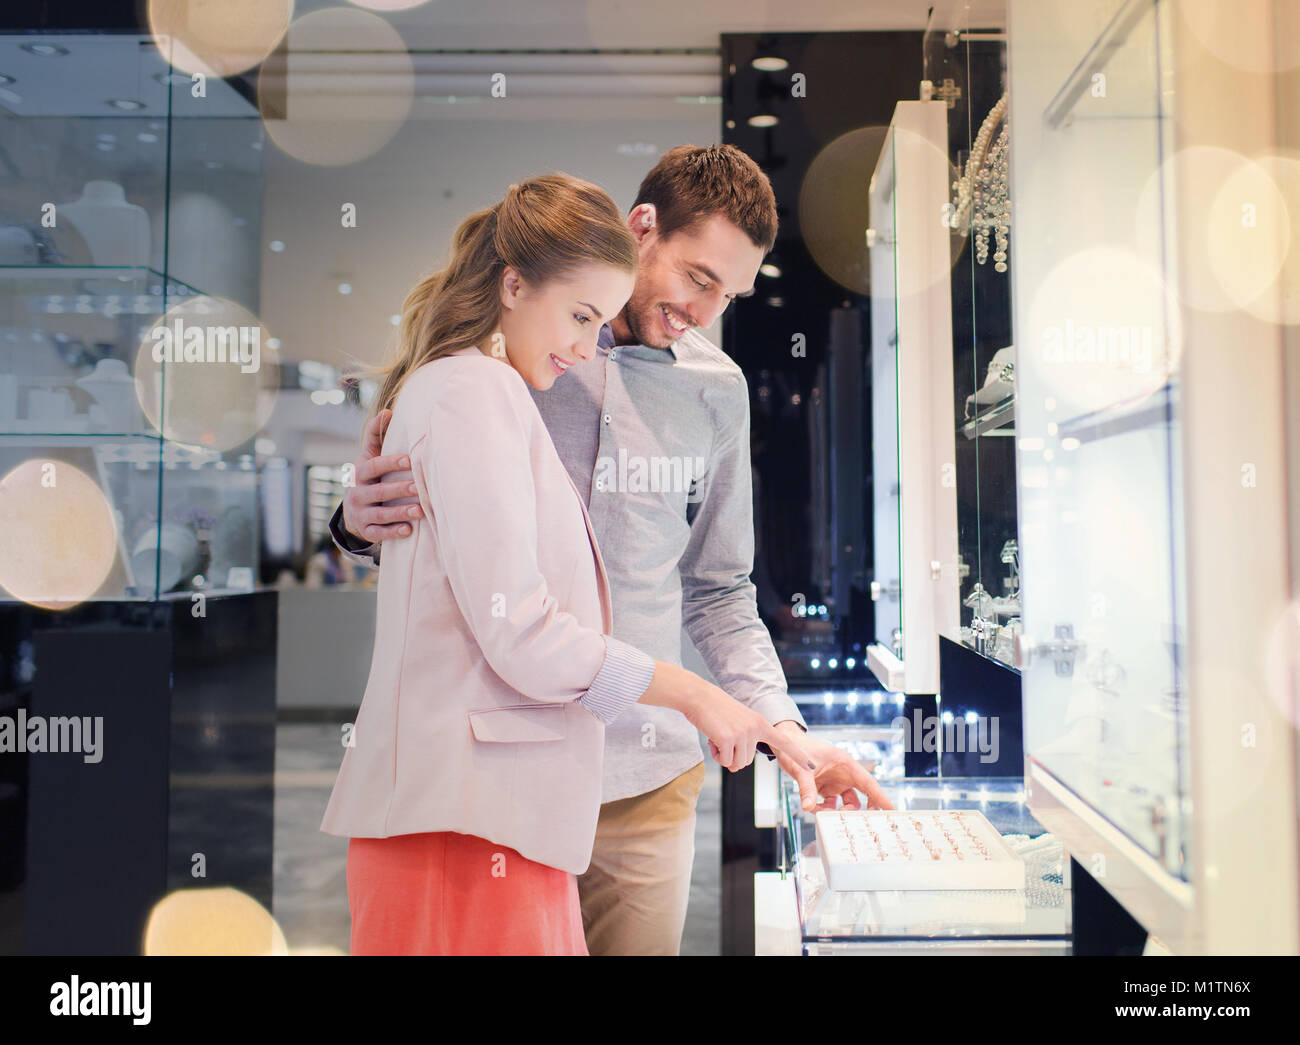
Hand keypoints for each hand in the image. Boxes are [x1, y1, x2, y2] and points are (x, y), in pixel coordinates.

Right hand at [341, 408, 423, 544]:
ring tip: (420, 511)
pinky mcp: (365, 530)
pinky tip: (409, 530)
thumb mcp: (369, 458)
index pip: (374, 465)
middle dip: (399, 489)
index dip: (390, 463)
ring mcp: (360, 513)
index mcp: (360, 472)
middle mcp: (357, 493)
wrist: (353, 512)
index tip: (410, 460)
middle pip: (379, 491)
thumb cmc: (370, 479)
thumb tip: (387, 411)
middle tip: (419, 487)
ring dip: (400, 512)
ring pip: (380, 514)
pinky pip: (379, 533)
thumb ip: (375, 436)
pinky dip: (393, 532)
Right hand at [686, 688, 819, 811]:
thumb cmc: (715, 710)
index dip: (798, 755)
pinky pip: (725, 761)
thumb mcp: (739, 721)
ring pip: (737, 763)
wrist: (699, 697)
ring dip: (724, 756)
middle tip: (723, 738)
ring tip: (717, 737)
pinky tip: (712, 740)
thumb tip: (738, 766)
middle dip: (733, 756)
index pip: (784, 741)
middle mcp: (755, 728)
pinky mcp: (728, 739)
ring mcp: (743, 734)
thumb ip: (745, 740)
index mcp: (760, 723)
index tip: (812, 766)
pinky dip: (716, 755)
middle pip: (748, 761)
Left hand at [772, 722, 894, 811]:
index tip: (892, 811)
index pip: (868, 783)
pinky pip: (829, 804)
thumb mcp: (801, 768)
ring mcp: (835, 781)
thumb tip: (807, 808)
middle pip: (860, 796)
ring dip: (836, 811)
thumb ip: (806, 788)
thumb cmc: (796, 748)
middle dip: (857, 810)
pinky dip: (823, 809)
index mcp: (845, 764)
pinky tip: (812, 807)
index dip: (881, 797)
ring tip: (823, 813)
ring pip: (844, 803)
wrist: (784, 744)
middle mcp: (843, 774)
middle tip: (855, 823)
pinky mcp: (825, 787)